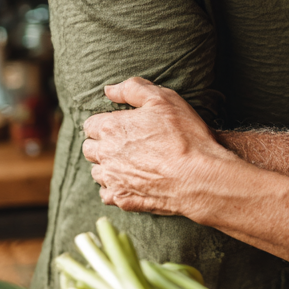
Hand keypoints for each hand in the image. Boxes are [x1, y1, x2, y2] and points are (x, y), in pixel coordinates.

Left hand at [81, 78, 230, 218]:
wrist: (198, 177)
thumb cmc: (184, 135)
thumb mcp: (163, 99)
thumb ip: (132, 89)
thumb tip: (109, 90)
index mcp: (111, 128)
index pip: (90, 124)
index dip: (104, 122)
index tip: (120, 124)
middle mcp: (106, 155)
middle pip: (89, 148)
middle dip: (102, 144)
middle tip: (126, 142)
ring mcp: (112, 180)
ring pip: (97, 172)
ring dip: (107, 166)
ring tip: (130, 162)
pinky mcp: (122, 199)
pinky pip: (106, 194)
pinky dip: (114, 188)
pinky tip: (131, 181)